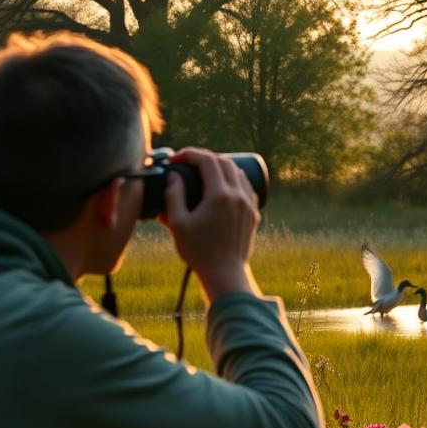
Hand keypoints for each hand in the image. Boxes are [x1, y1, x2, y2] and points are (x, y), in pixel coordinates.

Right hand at [159, 147, 261, 301]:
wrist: (225, 273)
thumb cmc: (199, 251)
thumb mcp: (178, 223)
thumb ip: (173, 195)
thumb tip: (173, 176)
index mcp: (220, 195)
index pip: (207, 160)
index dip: (190, 154)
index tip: (176, 160)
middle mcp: (238, 196)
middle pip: (224, 162)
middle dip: (204, 158)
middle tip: (188, 164)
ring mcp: (248, 205)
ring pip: (238, 173)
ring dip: (221, 167)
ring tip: (204, 174)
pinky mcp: (253, 214)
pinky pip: (246, 188)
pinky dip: (234, 181)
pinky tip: (223, 187)